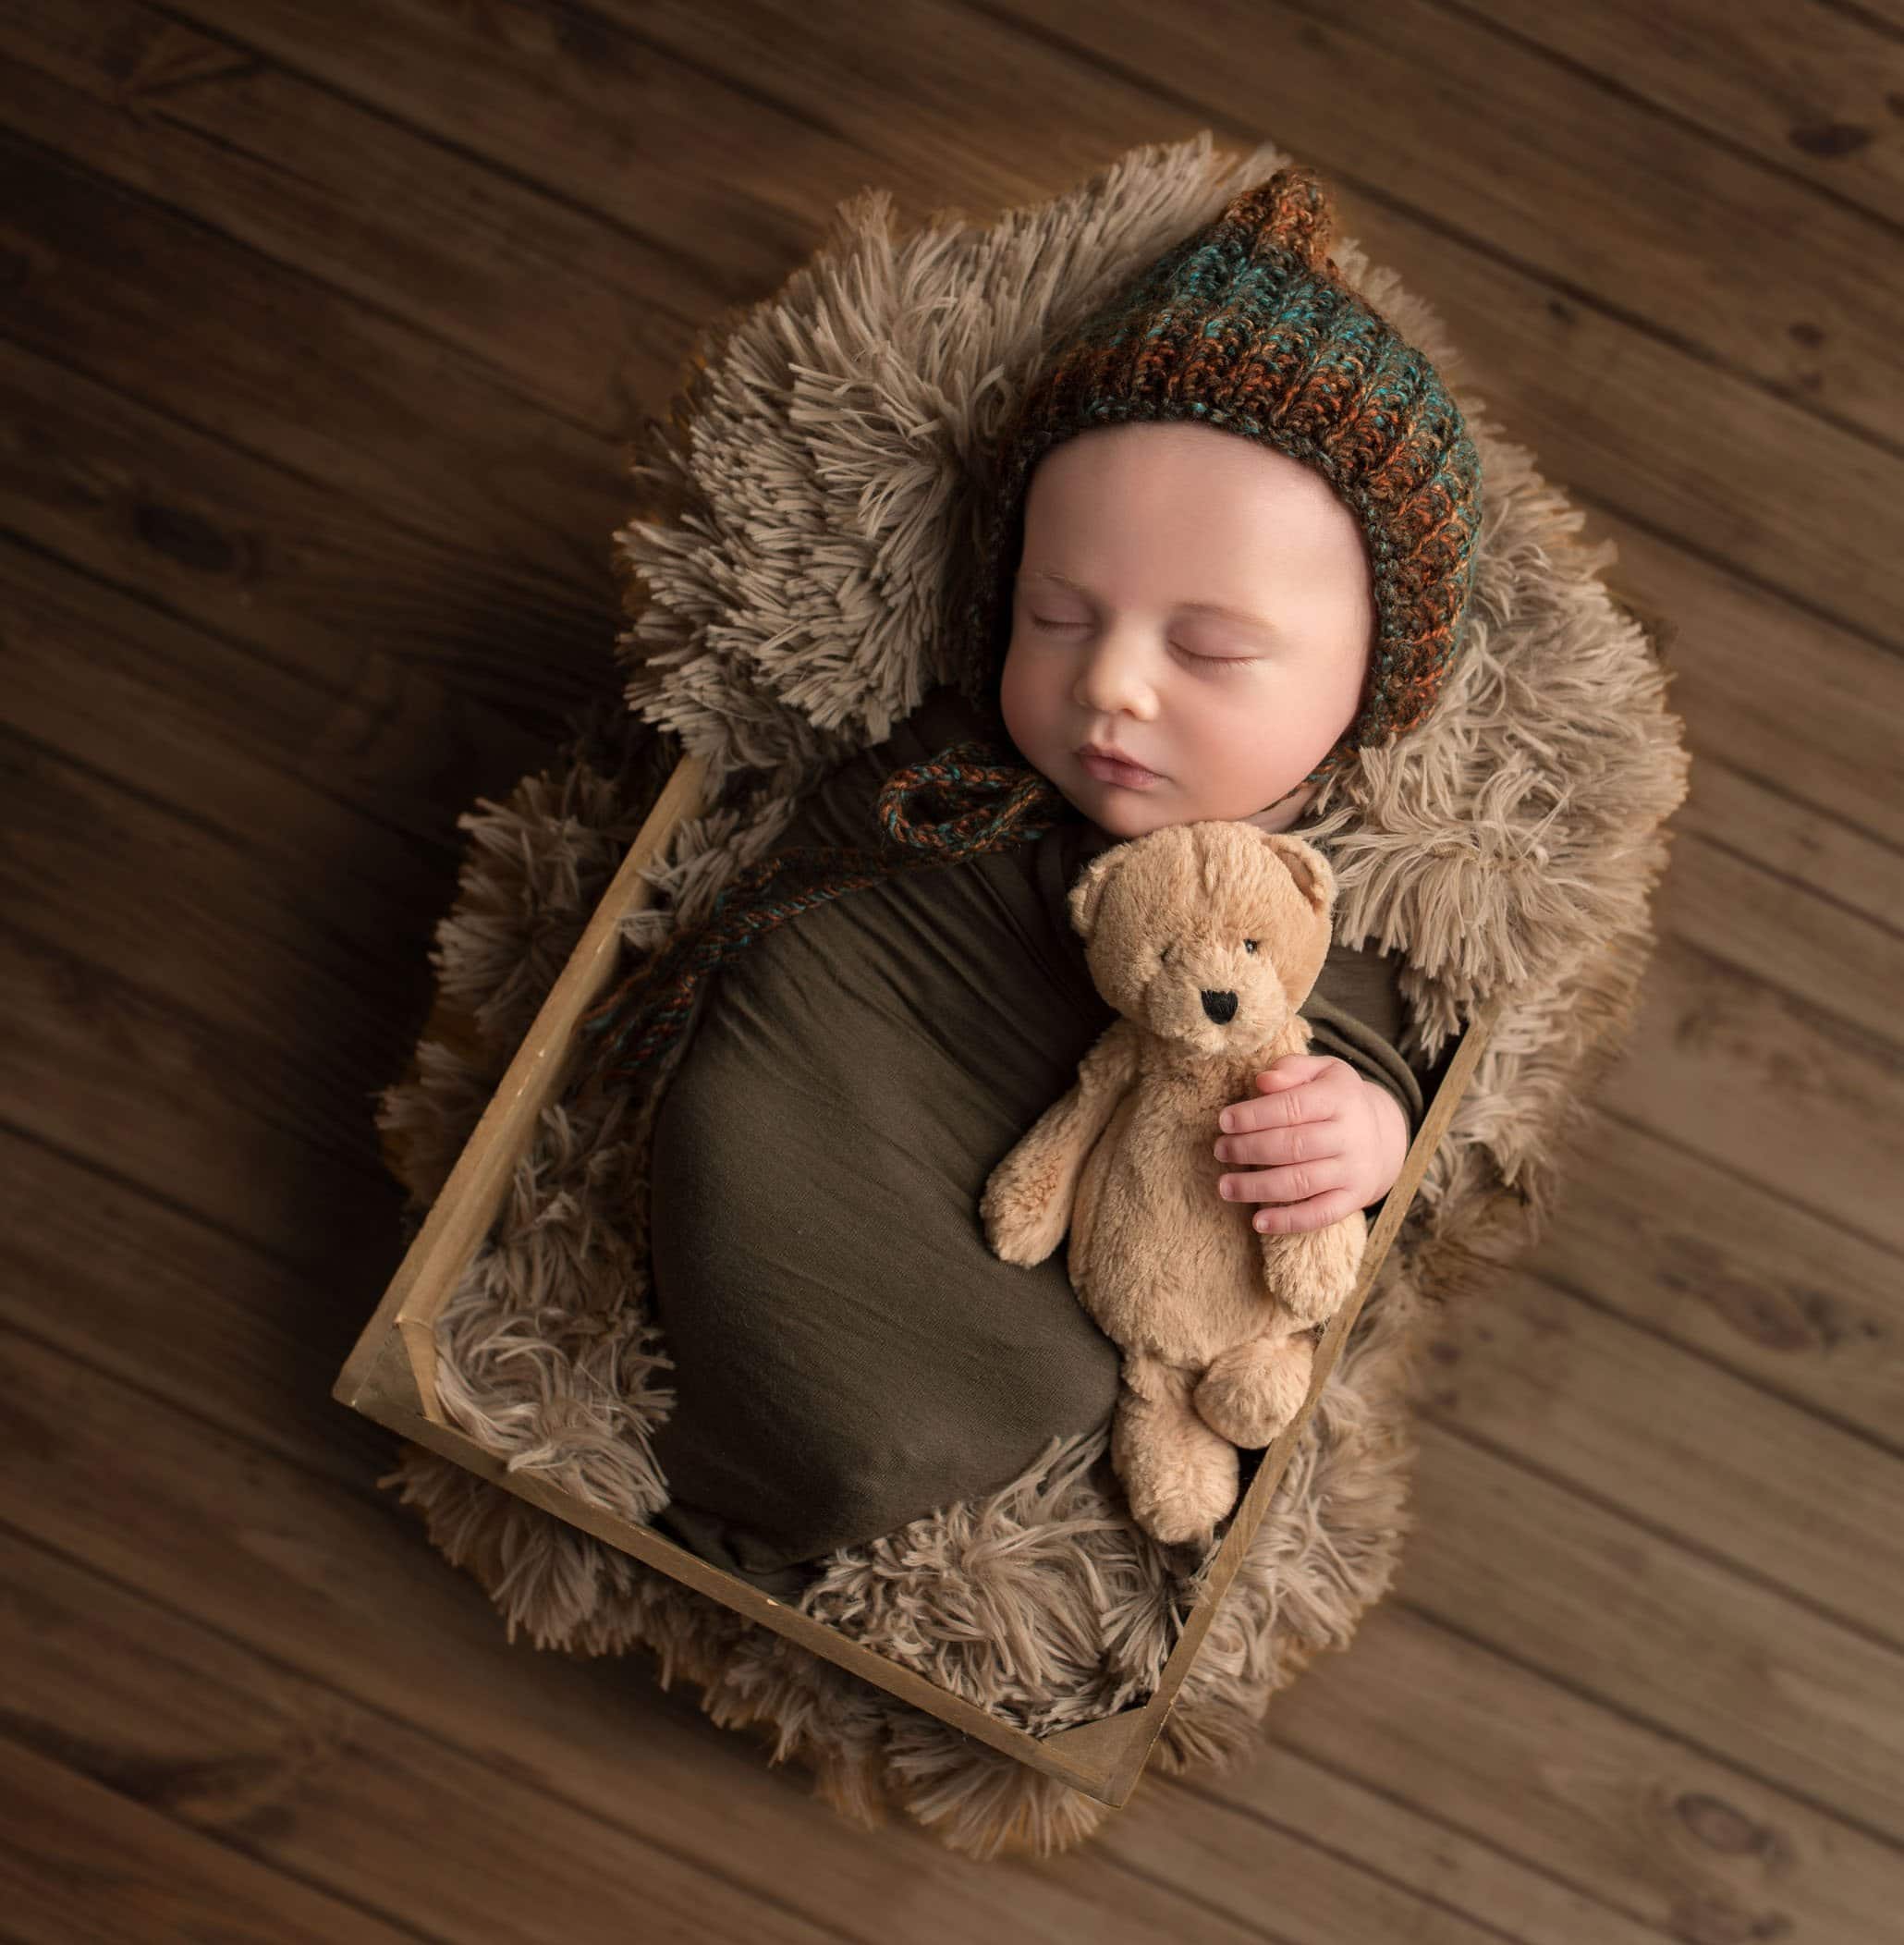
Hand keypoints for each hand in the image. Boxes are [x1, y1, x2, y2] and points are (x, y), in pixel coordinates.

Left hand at [1212, 1054, 1408, 1233]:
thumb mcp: (1322, 1072)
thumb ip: (1292, 1069)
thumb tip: (1264, 1081)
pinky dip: (1288, 1221)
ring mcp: (1353, 1170)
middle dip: (1249, 1149)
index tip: (1224, 1121)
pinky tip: (1258, 1222)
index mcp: (1340, 1098)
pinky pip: (1320, 1215)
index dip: (1255, 1115)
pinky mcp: (1353, 1199)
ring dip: (1257, 1187)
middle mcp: (1350, 1136)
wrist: (1383, 1137)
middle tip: (1220, 1150)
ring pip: (1301, 1182)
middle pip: (1293, 1146)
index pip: (1293, 1107)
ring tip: (1225, 1186)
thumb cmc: (1336, 1099)